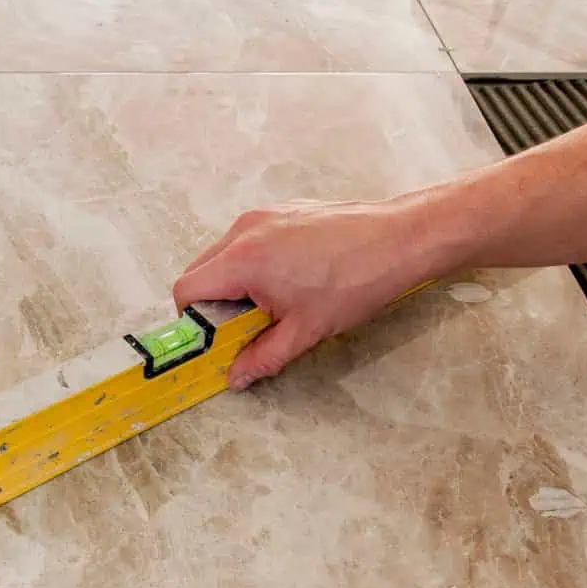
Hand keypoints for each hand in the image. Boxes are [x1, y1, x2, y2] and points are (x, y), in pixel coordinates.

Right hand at [172, 192, 462, 389]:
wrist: (400, 240)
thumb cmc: (357, 280)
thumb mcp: (304, 331)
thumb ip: (261, 357)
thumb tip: (236, 376)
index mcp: (244, 259)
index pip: (186, 290)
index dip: (193, 322)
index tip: (214, 341)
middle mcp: (245, 230)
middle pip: (200, 271)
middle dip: (212, 305)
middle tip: (242, 329)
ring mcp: (262, 216)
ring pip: (223, 255)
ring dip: (233, 284)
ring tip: (270, 305)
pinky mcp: (281, 211)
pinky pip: (248, 241)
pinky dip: (253, 265)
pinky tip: (288, 282)